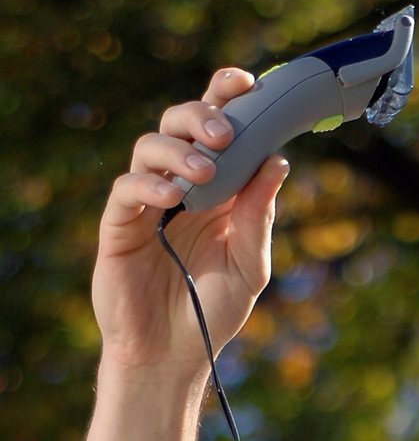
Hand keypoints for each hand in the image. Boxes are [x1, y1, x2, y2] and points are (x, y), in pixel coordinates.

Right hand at [93, 68, 289, 372]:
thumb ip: (259, 215)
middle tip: (226, 133)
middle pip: (180, 123)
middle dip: (202, 115)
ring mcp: (147, 203)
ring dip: (178, 150)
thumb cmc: (211, 312)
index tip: (249, 83)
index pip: (219, 129)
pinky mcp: (120, 225)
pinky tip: (171, 196)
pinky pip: (126, 189)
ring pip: (149, 146)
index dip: (227, 97)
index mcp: (217, 189)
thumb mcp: (250, 265)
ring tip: (205, 172)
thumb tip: (277, 160)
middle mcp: (181, 186)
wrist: (172, 357)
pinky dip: (148, 184)